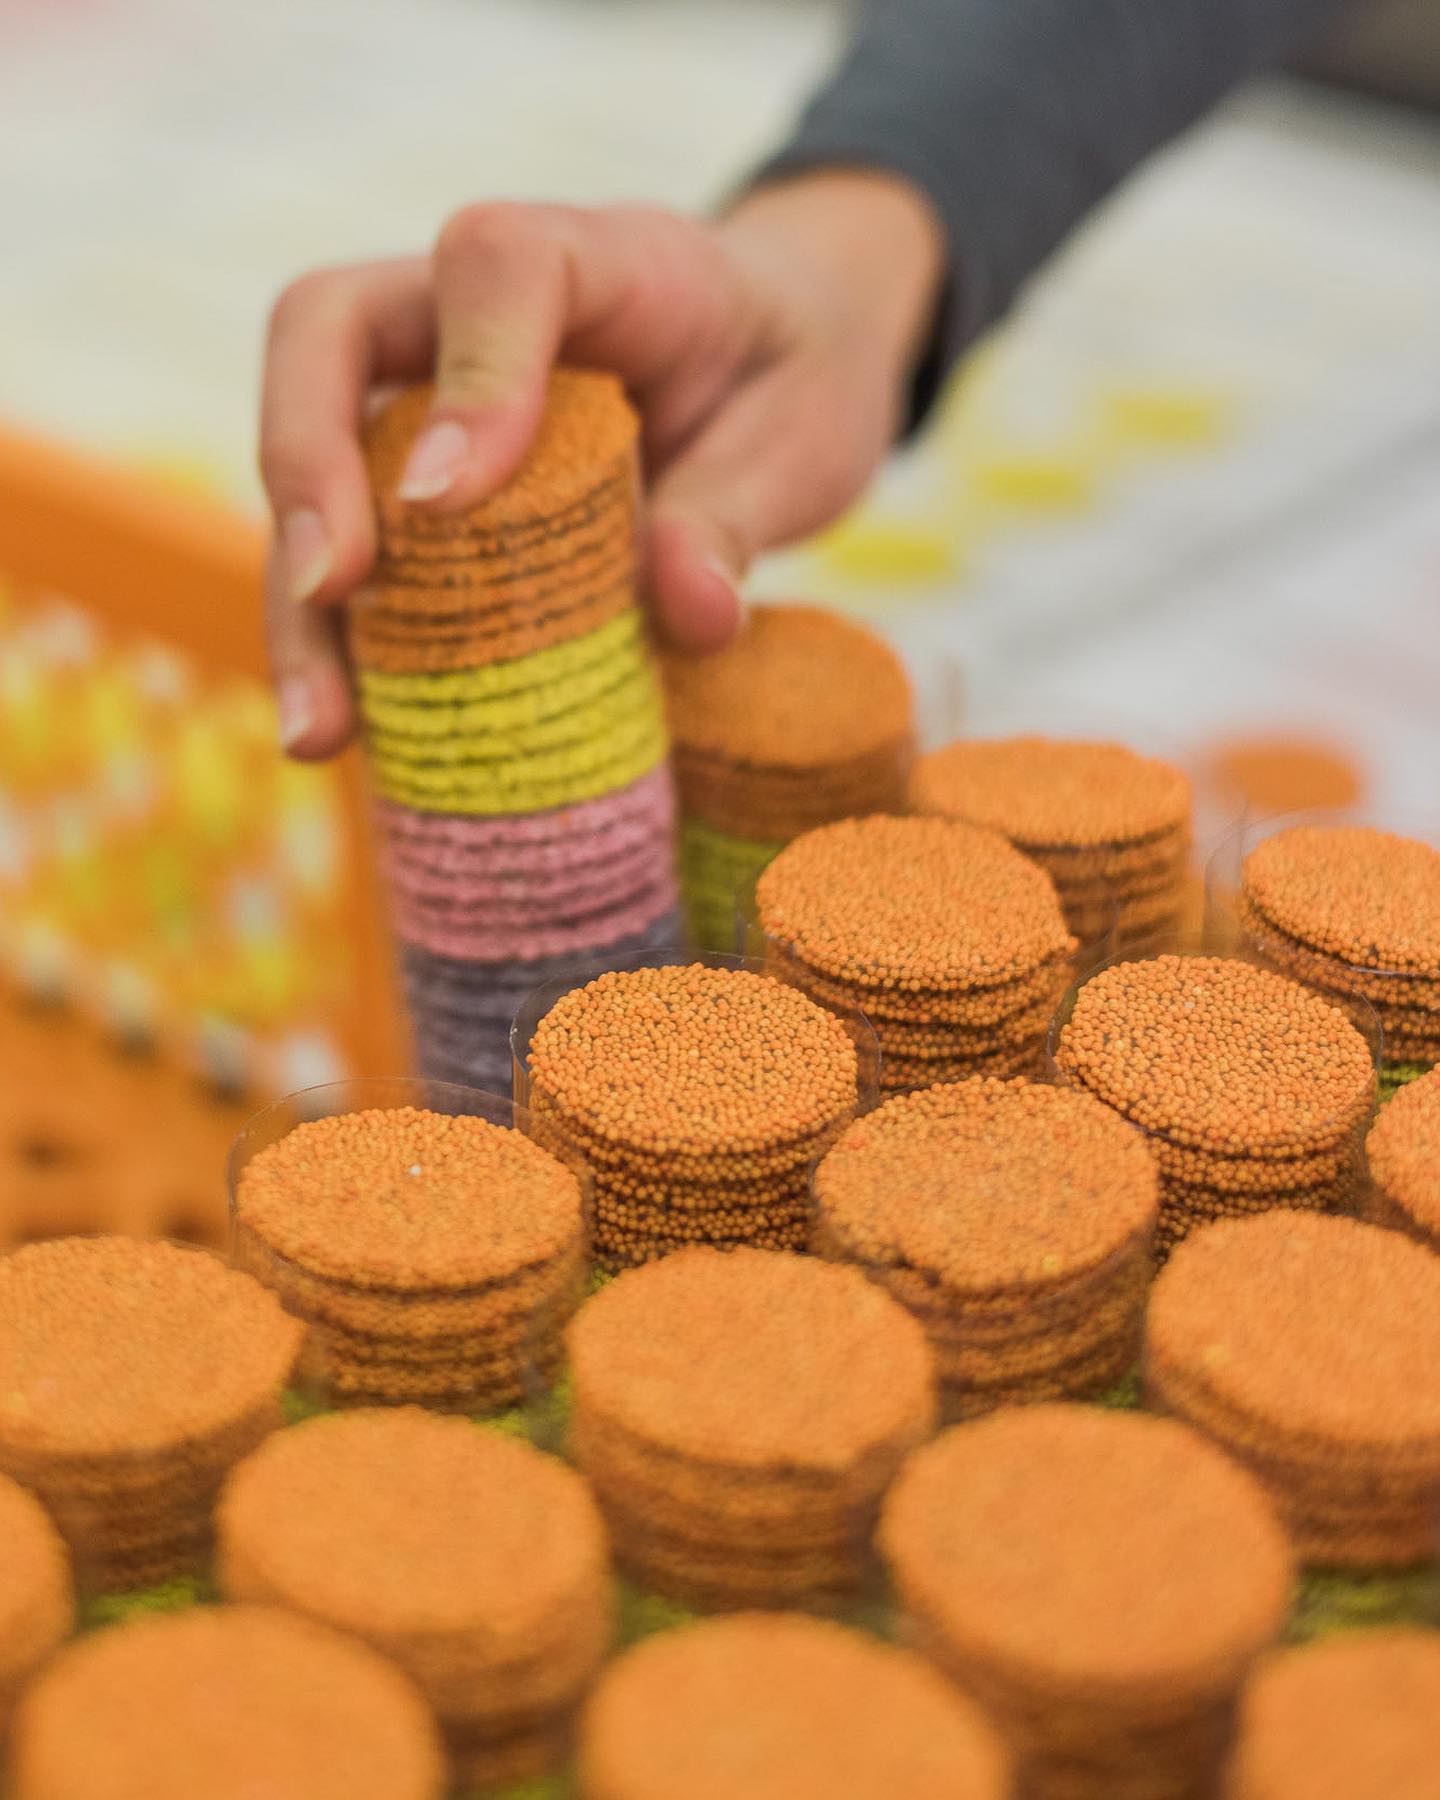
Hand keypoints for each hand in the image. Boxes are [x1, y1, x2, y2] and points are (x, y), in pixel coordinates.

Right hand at [259, 170, 942, 757]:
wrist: (780, 358)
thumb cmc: (790, 377)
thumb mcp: (803, 442)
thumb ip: (742, 514)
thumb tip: (690, 610)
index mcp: (603, 261)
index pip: (500, 262)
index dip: (466, 374)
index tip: (449, 501)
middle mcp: (481, 307)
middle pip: (330, 328)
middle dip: (304, 462)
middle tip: (329, 591)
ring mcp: (431, 386)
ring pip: (311, 445)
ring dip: (297, 595)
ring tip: (319, 730)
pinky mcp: (417, 474)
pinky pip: (349, 537)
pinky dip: (338, 636)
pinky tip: (347, 730)